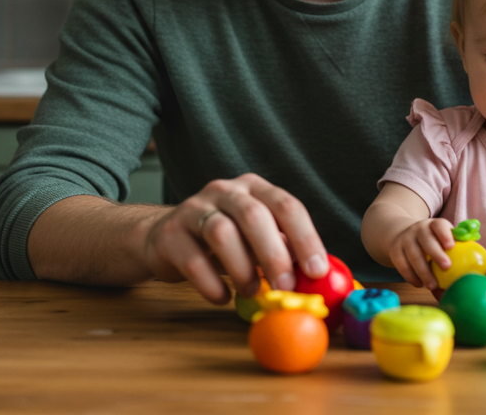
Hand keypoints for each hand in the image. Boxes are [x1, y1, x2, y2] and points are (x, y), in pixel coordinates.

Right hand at [141, 173, 328, 305]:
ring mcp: (193, 209)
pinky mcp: (170, 234)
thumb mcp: (256, 238)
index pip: (286, 205)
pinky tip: (222, 296)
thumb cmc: (224, 242)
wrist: (166, 239)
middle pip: (254, 216)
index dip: (305, 238)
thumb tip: (319, 277)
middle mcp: (224, 191)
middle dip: (274, 255)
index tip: (317, 270)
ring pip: (221, 233)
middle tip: (286, 287)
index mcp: (253, 189)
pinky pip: (193, 261)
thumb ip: (284, 250)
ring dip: (242, 269)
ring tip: (251, 291)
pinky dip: (212, 285)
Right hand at [387, 218, 455, 290]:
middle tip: (446, 267)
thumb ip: (456, 253)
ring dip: (423, 271)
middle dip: (436, 253)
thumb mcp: (443, 241)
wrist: (404, 235)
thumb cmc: (433, 243)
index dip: (445, 234)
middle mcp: (419, 229)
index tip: (451, 246)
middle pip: (426, 239)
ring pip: (413, 254)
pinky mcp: (395, 250)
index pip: (439, 225)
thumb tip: (471, 277)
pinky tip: (419, 284)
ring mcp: (405, 238)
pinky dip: (410, 275)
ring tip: (432, 285)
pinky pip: (401, 263)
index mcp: (434, 225)